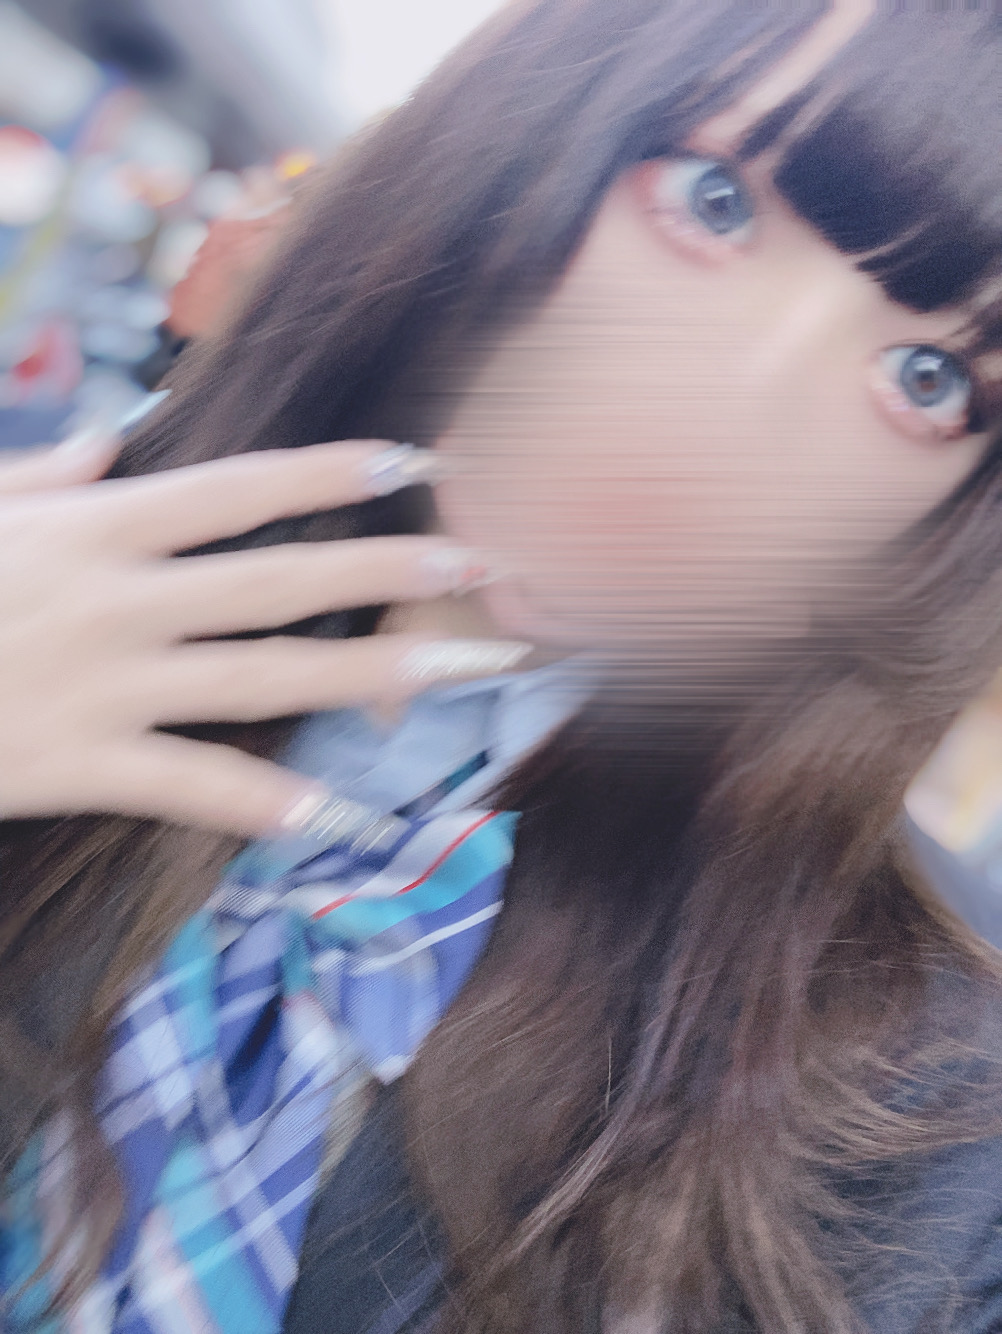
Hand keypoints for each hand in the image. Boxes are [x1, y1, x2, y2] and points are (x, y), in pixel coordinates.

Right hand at [0, 433, 527, 835]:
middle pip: (280, 579)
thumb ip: (44, 473)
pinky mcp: (77, 764)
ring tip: (457, 671)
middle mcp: (116, 596)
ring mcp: (103, 682)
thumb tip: (115, 444)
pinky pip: (189, 784)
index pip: (237, 489)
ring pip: (262, 677)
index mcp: (93, 525)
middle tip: (485, 565)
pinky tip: (333, 815)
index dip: (330, 475)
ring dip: (369, 673)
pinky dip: (262, 801)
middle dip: (388, 569)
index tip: (413, 464)